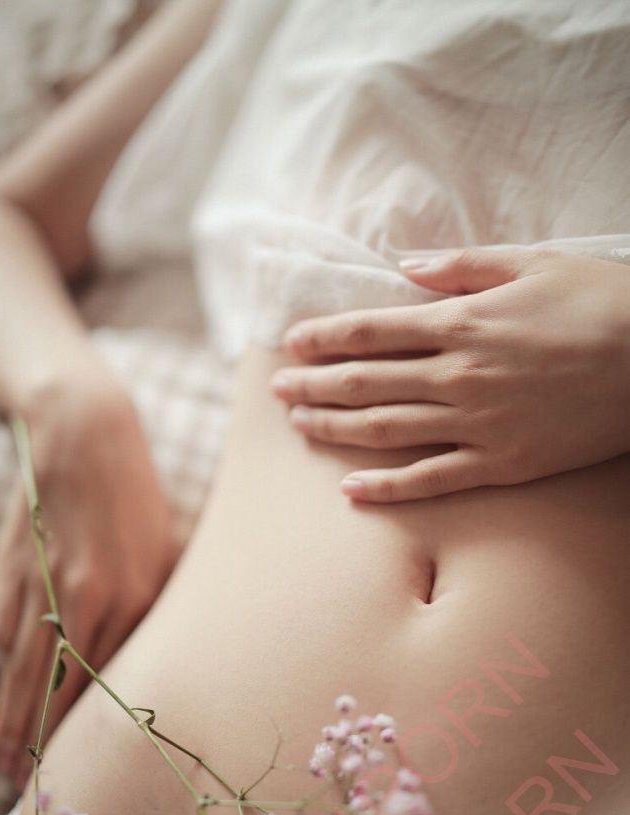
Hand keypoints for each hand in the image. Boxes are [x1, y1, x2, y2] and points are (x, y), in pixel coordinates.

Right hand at [0, 374, 180, 784]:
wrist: (82, 437)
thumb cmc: (135, 498)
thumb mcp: (165, 551)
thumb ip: (151, 611)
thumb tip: (134, 667)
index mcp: (132, 594)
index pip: (103, 681)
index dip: (82, 728)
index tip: (73, 763)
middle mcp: (84, 596)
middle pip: (51, 686)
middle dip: (33, 739)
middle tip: (21, 782)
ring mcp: (41, 584)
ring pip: (20, 666)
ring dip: (9, 716)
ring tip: (2, 755)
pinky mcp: (11, 571)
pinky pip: (3, 629)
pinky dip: (6, 660)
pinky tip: (10, 682)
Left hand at [270, 248, 629, 501]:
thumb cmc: (599, 304)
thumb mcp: (531, 264)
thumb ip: (461, 267)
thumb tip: (403, 267)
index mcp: (462, 323)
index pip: (371, 331)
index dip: (324, 338)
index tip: (291, 345)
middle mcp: (458, 375)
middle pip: (365, 382)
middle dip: (314, 386)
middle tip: (276, 392)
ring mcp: (477, 424)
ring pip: (386, 430)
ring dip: (336, 430)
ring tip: (299, 429)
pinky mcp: (501, 463)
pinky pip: (432, 479)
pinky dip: (388, 487)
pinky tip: (352, 491)